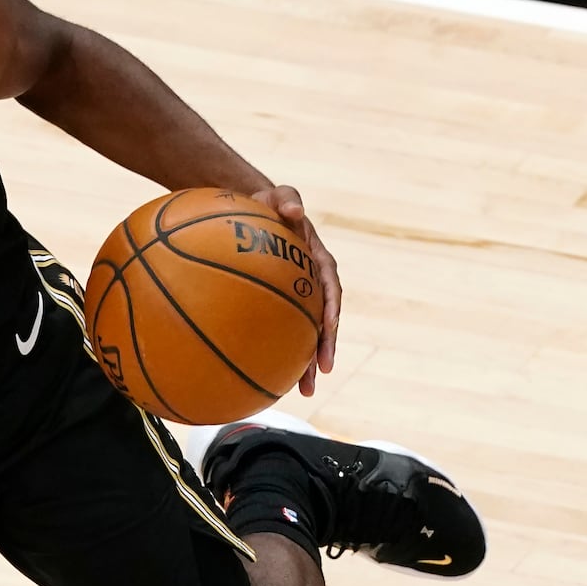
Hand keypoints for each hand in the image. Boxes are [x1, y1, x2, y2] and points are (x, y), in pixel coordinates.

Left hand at [252, 185, 339, 395]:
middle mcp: (312, 284)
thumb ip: (288, 199)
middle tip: (319, 374)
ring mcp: (298, 297)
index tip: (329, 329)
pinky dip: (278, 351)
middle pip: (323, 321)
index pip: (331, 288)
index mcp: (318, 262)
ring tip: (302, 390)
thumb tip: (296, 210)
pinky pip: (281, 331)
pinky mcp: (280, 305)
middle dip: (324, 349)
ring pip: (305, 334)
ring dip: (306, 362)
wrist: (254, 212)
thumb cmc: (268, 203)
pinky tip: (267, 375)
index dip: (332, 310)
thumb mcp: (280, 195)